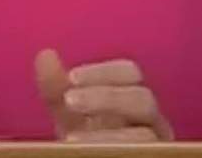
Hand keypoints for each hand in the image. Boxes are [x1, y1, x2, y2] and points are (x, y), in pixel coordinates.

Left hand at [35, 48, 173, 142]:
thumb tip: (45, 54)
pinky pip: (148, 154)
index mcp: (133, 100)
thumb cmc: (85, 140)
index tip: (71, 77)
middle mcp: (152, 121)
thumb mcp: (69, 115)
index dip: (103, 72)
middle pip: (143, 99)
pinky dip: (116, 151)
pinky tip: (90, 153)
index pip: (130, 73)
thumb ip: (57, 89)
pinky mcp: (155, 157)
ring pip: (146, 136)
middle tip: (70, 102)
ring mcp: (156, 146)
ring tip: (72, 139)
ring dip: (108, 135)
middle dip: (105, 97)